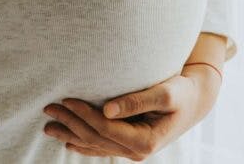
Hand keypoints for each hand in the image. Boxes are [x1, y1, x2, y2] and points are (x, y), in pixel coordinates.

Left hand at [42, 65, 221, 160]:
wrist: (195, 101)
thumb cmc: (181, 92)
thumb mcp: (165, 93)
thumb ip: (136, 101)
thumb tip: (106, 109)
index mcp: (145, 140)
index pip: (105, 128)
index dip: (84, 115)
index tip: (67, 100)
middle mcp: (137, 151)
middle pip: (96, 138)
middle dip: (70, 123)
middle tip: (48, 108)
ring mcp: (132, 150)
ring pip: (95, 145)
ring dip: (71, 134)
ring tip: (48, 126)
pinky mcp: (130, 144)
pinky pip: (102, 147)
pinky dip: (83, 143)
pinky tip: (68, 140)